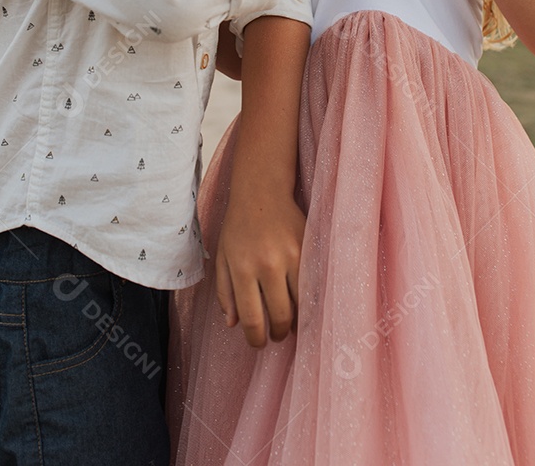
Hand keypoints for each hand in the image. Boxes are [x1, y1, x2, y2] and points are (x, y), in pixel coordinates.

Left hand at [215, 189, 304, 348]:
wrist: (262, 192)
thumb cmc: (238, 227)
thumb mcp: (222, 257)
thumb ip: (224, 292)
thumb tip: (233, 324)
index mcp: (242, 268)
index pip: (251, 318)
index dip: (256, 338)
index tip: (258, 343)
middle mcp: (267, 264)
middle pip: (279, 315)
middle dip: (276, 333)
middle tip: (274, 336)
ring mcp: (291, 256)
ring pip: (300, 304)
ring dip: (295, 321)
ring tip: (289, 325)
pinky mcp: (308, 249)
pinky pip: (311, 285)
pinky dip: (307, 301)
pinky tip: (301, 306)